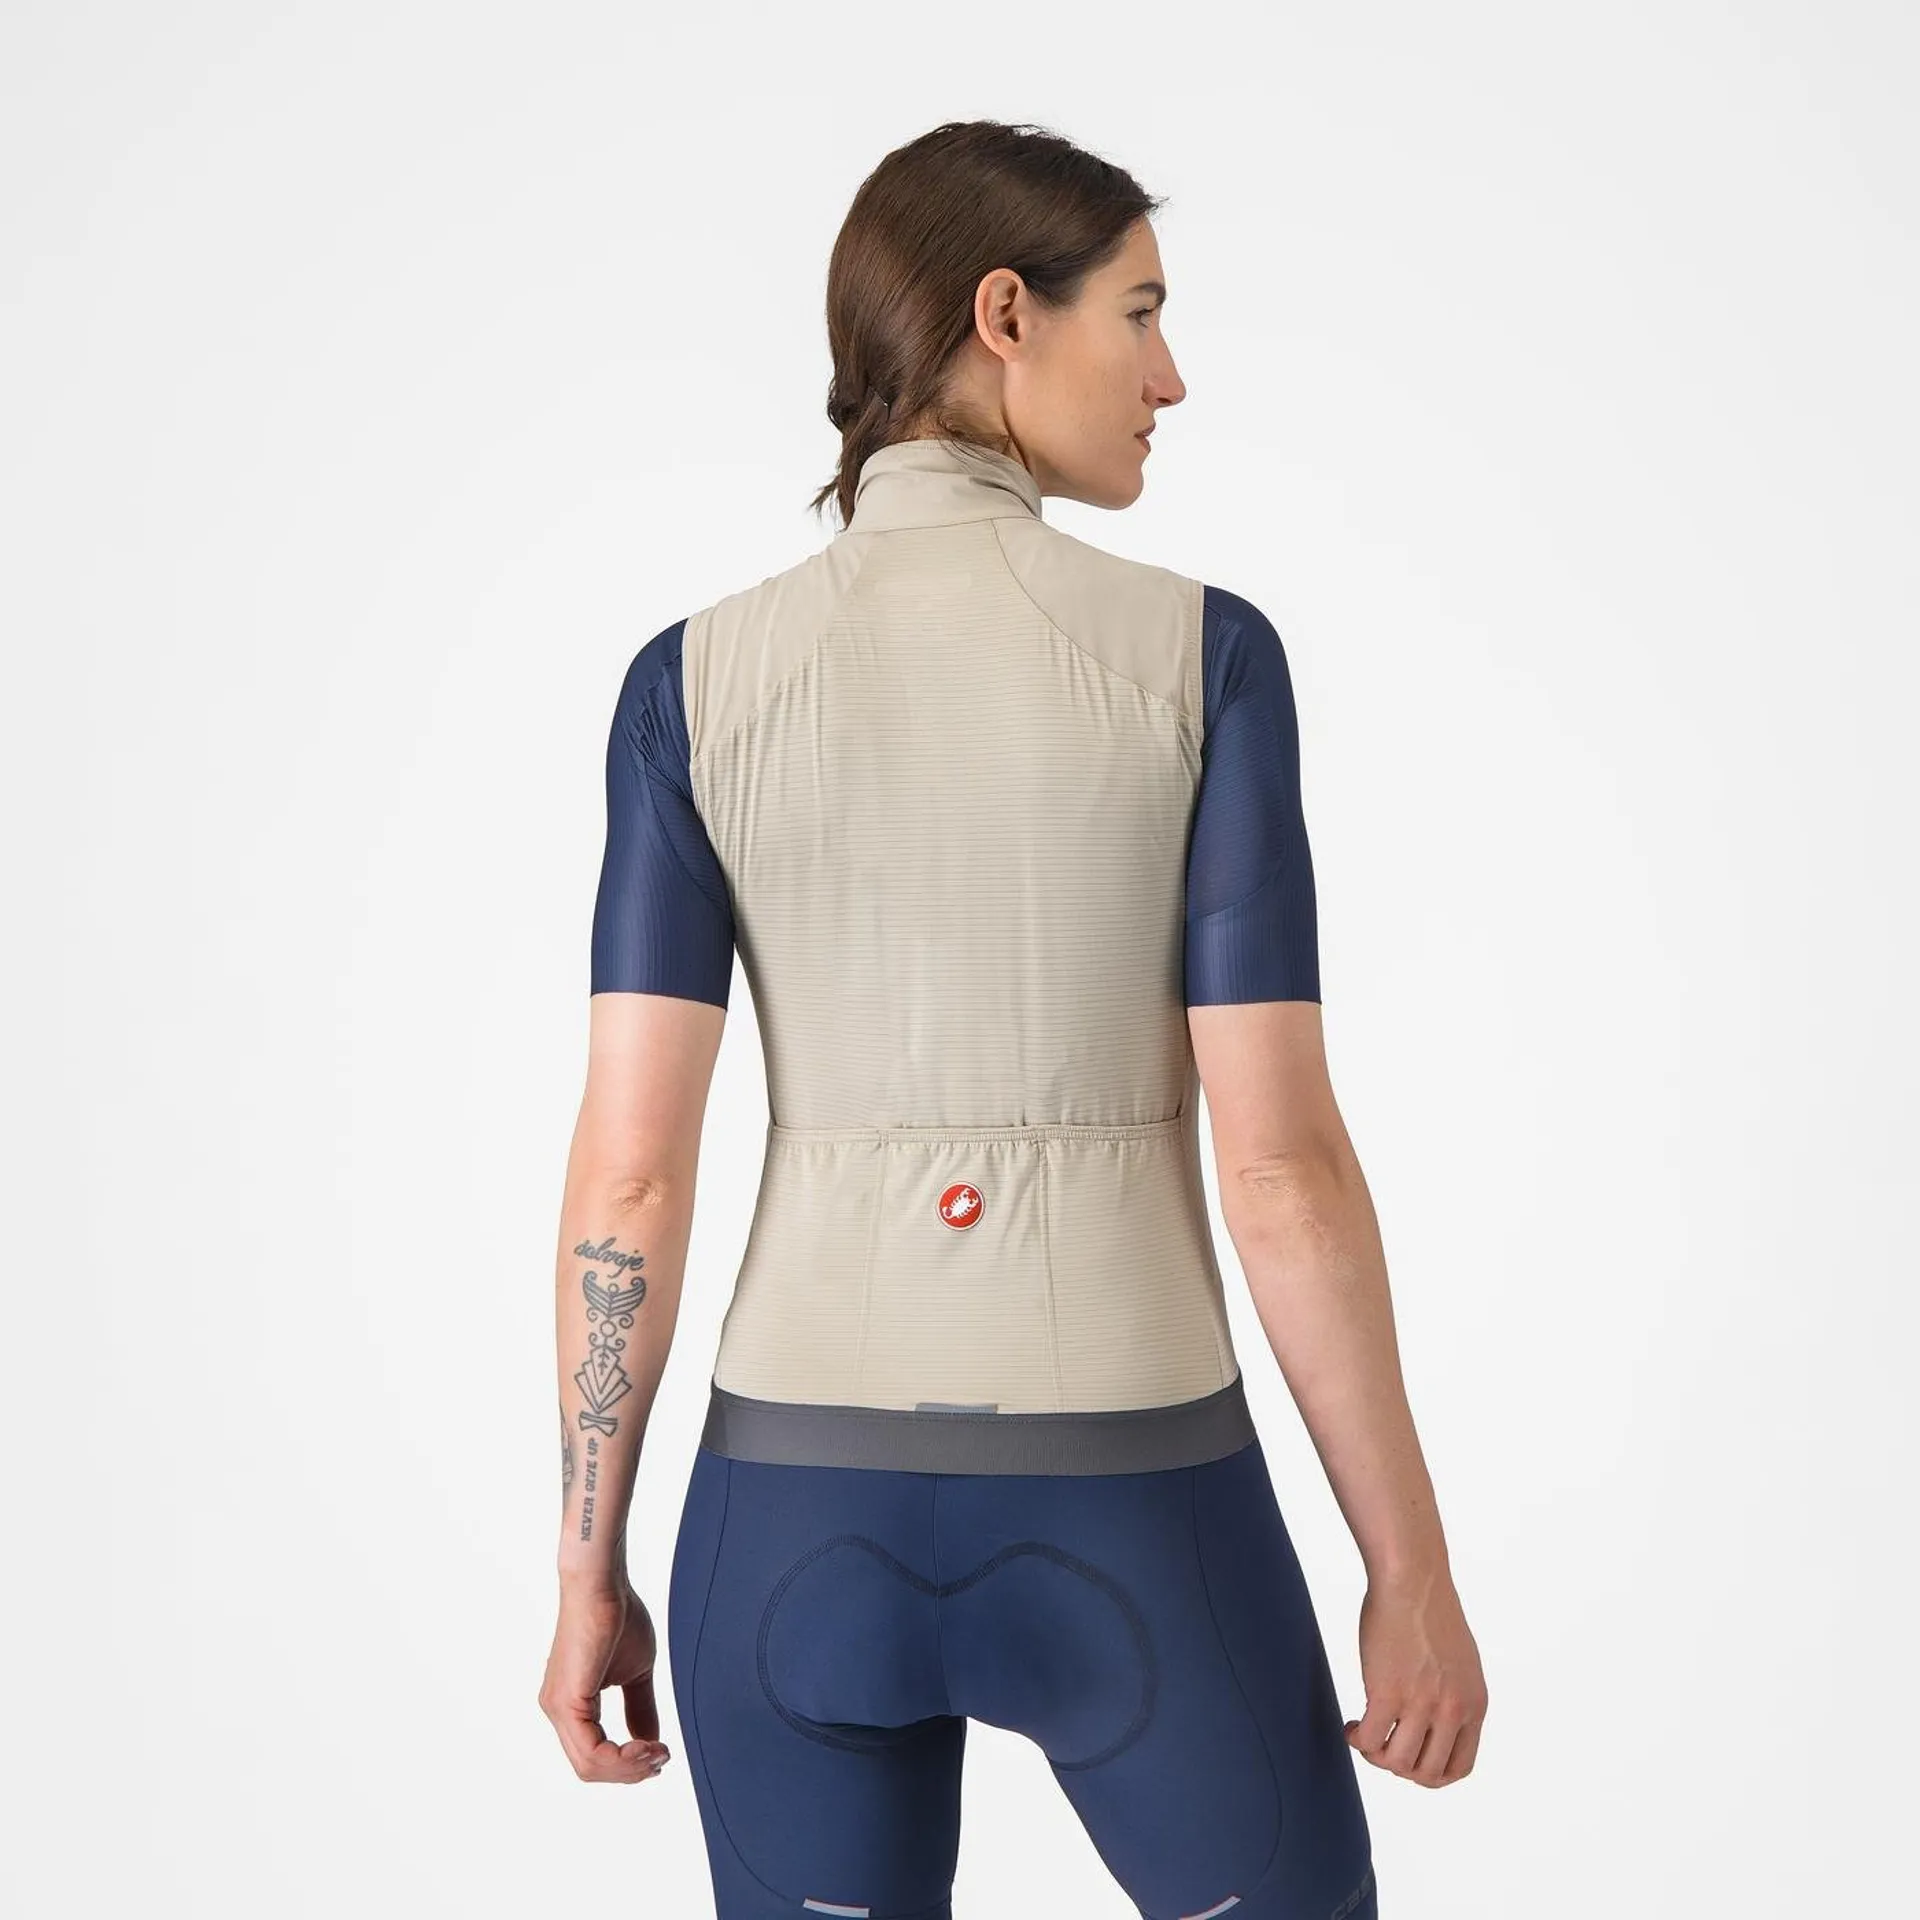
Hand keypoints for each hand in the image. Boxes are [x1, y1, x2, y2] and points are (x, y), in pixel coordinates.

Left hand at [539, 1577, 673, 1783]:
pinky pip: (591, 1750)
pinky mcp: (566, 1702)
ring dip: (629, 1768)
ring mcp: (558, 1708)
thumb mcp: (635, 1673)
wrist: (603, 1583)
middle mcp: (558, 1712)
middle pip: (591, 1769)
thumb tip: (650, 1743)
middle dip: (631, 1772)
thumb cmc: (618, 1615)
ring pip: (589, 1766)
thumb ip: (640, 1708)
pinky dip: (621, 1757)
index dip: (628, 1766)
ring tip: (657, 1753)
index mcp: (572, 1706)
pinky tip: (645, 1746)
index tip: (661, 1755)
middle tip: (662, 1760)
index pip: (595, 1756)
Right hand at [1343, 1565, 1486, 1786]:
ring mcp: (1421, 1704)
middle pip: (1427, 1773)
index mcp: (1474, 1705)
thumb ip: (1453, 1695)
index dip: (1431, 1774)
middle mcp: (1453, 1711)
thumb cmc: (1429, 1609)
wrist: (1412, 1579)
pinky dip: (1357, 1740)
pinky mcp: (1388, 1693)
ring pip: (1397, 1763)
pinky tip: (1352, 1726)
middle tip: (1382, 1745)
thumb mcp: (1461, 1663)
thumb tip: (1432, 1720)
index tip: (1410, 1759)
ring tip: (1364, 1734)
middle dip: (1400, 1767)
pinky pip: (1370, 1739)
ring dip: (1376, 1755)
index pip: (1459, 1767)